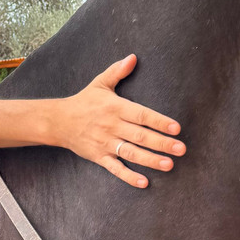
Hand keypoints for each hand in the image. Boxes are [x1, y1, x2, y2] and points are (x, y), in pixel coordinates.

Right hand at [58, 54, 185, 187]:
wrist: (58, 121)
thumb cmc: (84, 101)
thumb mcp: (100, 83)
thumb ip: (117, 71)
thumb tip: (133, 57)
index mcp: (115, 107)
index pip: (141, 115)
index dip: (159, 121)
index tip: (176, 128)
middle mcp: (111, 126)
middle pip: (140, 136)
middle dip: (161, 143)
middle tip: (181, 149)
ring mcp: (105, 143)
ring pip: (131, 153)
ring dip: (151, 160)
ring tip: (169, 165)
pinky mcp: (99, 157)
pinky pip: (115, 168)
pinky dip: (128, 176)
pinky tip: (144, 182)